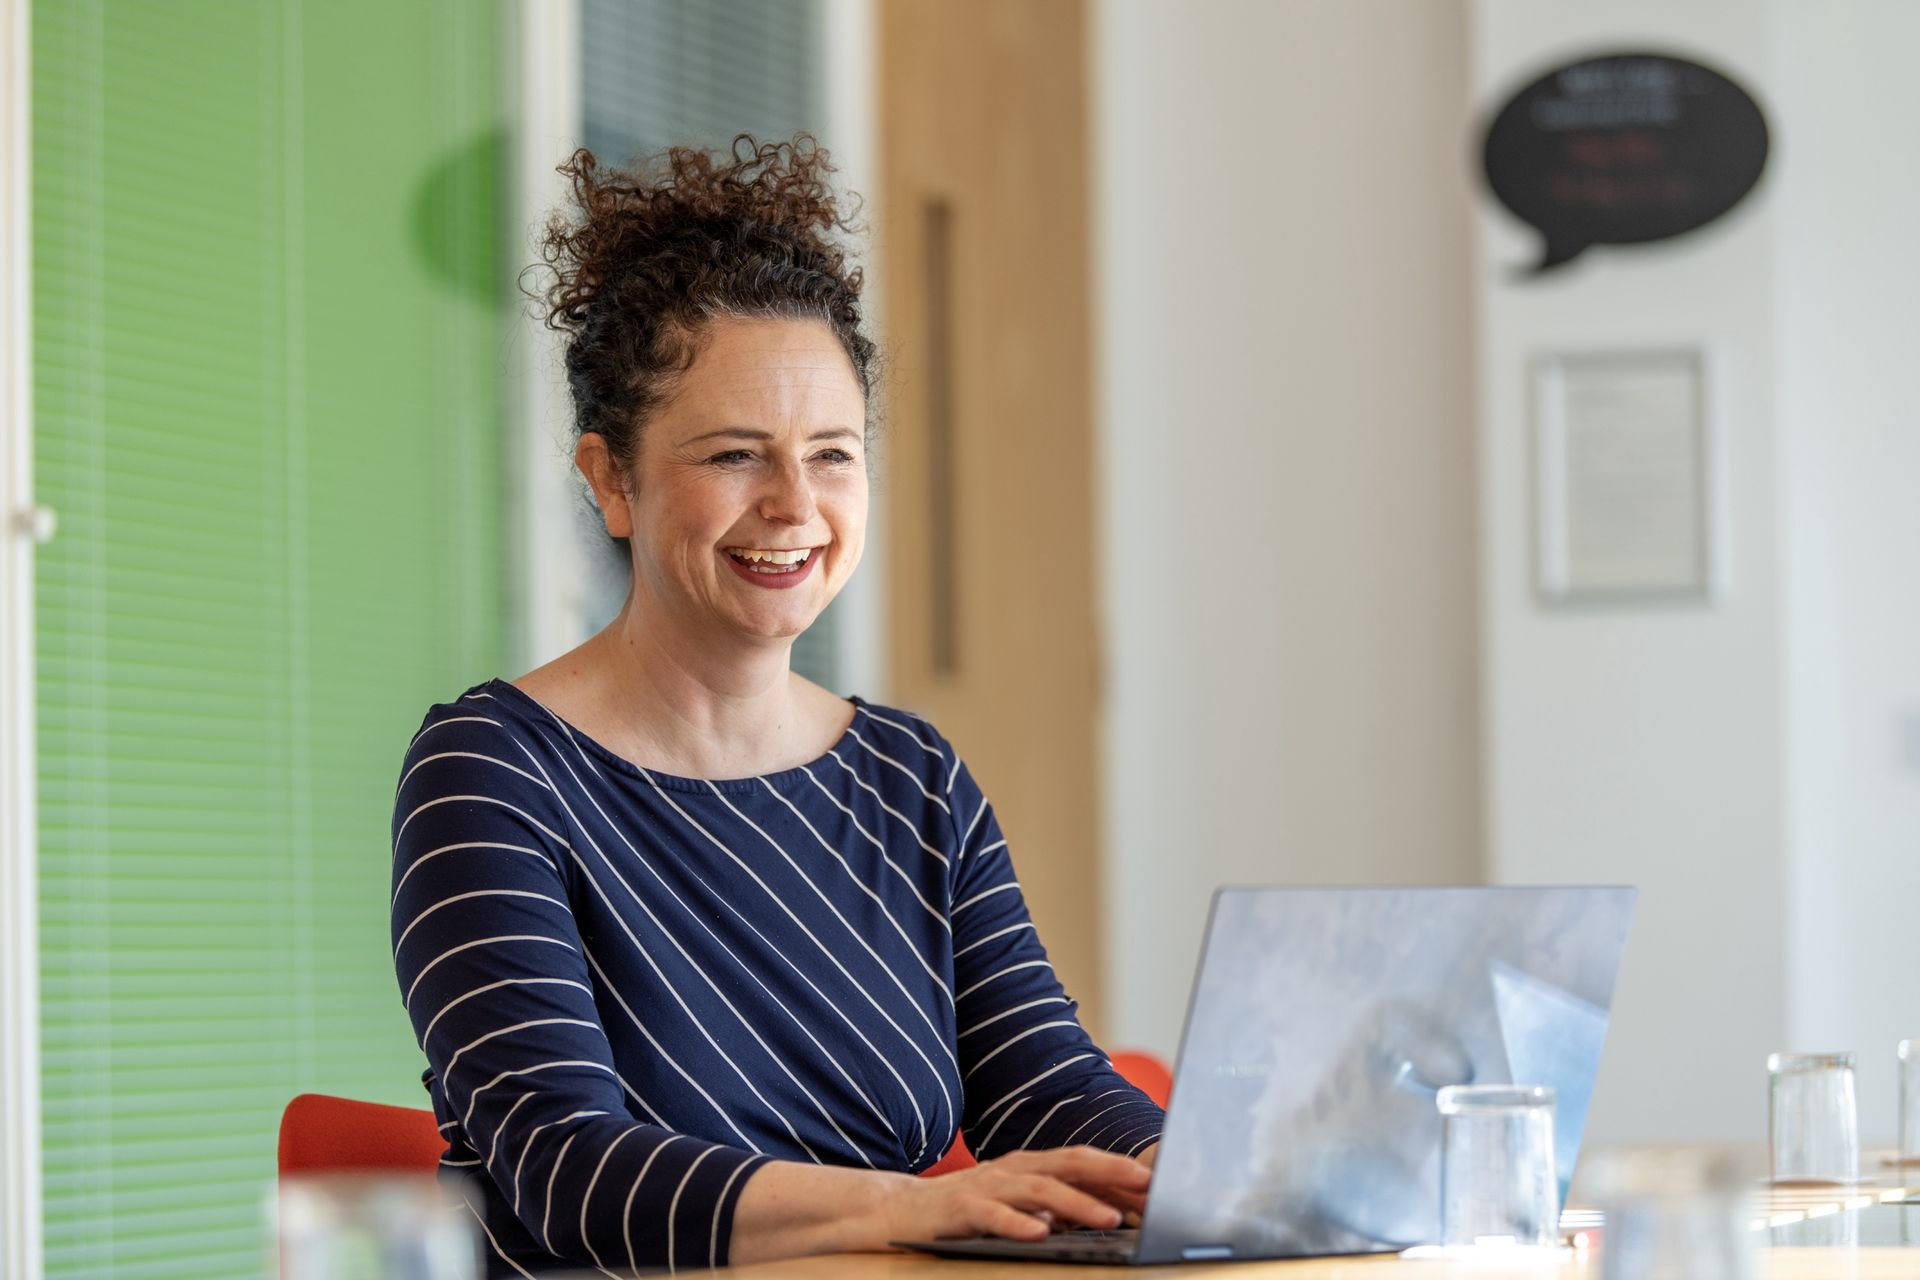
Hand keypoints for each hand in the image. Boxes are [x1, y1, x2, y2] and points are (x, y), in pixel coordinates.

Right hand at [878, 1146, 1151, 1244]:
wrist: (899, 1210)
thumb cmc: (968, 1211)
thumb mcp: (1020, 1207)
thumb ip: (1059, 1210)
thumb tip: (1113, 1216)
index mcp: (1031, 1167)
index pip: (1085, 1164)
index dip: (1123, 1172)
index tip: (1162, 1185)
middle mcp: (1014, 1169)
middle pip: (1070, 1163)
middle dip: (1113, 1172)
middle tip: (1151, 1187)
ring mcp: (988, 1186)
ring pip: (1041, 1189)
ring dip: (1079, 1203)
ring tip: (1111, 1218)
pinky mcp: (962, 1208)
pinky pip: (994, 1216)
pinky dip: (1019, 1223)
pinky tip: (1040, 1235)